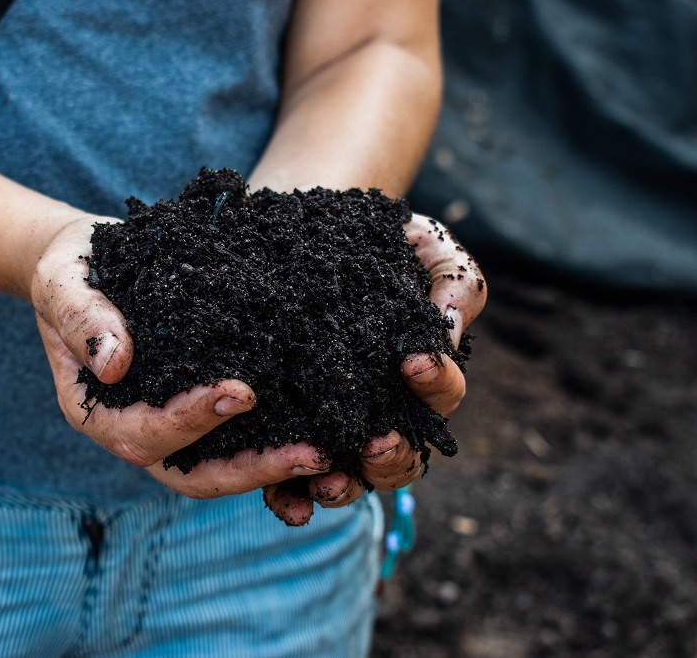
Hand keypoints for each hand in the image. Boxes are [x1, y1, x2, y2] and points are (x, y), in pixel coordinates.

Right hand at [31, 215, 328, 497]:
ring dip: (272, 467)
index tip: (241, 392)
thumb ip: (82, 318)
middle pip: (190, 474)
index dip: (190, 421)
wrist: (89, 262)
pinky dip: (274, 441)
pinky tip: (319, 427)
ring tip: (326, 452)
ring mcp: (168, 423)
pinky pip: (236, 437)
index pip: (143, 433)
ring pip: (219, 466)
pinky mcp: (198, 406)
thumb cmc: (72, 269)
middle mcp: (133, 428)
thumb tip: (115, 363)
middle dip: (249, 470)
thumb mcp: (64, 281)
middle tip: (311, 454)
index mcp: (94, 410)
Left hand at [263, 213, 487, 524]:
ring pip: (351, 477)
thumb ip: (454, 286)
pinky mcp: (290, 430)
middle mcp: (383, 411)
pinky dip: (292, 498)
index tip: (414, 360)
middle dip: (393, 457)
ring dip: (344, 488)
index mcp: (422, 376)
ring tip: (327, 483)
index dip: (436, 381)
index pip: (442, 390)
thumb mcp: (429, 249)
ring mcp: (337, 426)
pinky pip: (293, 477)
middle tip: (377, 443)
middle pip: (401, 456)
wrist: (315, 238)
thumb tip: (447, 337)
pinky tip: (286, 502)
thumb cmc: (385, 245)